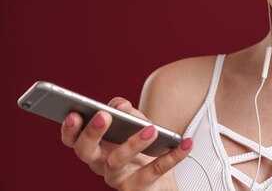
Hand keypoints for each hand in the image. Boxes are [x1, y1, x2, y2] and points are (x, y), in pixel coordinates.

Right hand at [61, 97, 191, 190]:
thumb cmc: (143, 151)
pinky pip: (155, 170)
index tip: (74, 113)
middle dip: (92, 133)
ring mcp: (118, 178)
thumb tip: (120, 105)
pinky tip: (185, 143)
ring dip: (133, 143)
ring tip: (151, 130)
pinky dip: (173, 155)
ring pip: (117, 161)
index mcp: (97, 147)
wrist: (159, 184)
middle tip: (104, 116)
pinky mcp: (139, 187)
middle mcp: (101, 164)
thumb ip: (128, 113)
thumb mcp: (136, 127)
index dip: (70, 129)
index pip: (74, 139)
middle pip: (86, 151)